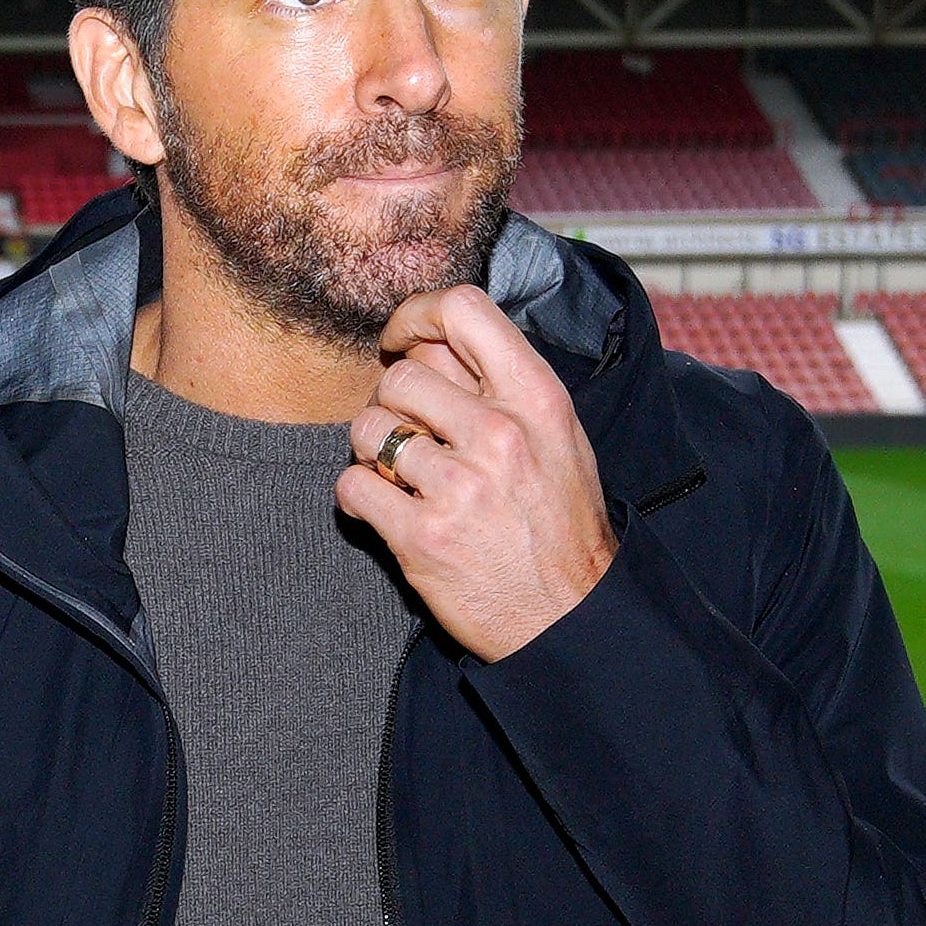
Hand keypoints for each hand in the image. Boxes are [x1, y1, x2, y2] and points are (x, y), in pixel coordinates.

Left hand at [339, 284, 616, 658]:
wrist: (572, 615)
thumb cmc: (559, 522)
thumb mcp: (555, 436)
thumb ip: (499, 386)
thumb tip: (431, 341)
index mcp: (536, 398)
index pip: (461, 310)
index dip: (415, 316)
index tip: (400, 340)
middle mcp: (499, 433)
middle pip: (400, 374)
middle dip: (391, 402)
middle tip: (407, 433)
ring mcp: (459, 486)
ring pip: (368, 427)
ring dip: (372, 451)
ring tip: (402, 476)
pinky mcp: (422, 536)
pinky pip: (353, 485)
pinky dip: (358, 496)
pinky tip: (386, 510)